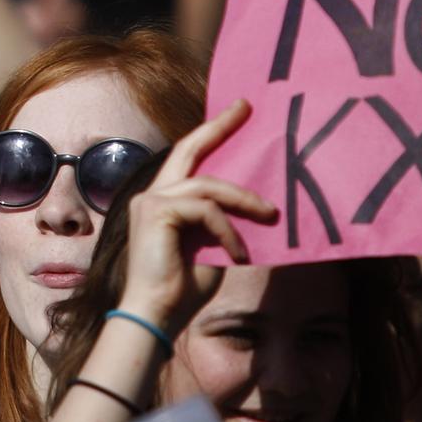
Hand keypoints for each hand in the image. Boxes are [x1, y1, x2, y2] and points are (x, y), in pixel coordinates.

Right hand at [116, 99, 276, 334]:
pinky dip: (227, 231)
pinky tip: (237, 253)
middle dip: (219, 126)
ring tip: (270, 214)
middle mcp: (153, 194)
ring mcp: (151, 200)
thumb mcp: (213, 247)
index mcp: (164, 201)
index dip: (211, 134)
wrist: (155, 315)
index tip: (236, 113)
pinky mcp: (156, 211)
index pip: (189, 160)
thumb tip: (257, 208)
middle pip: (189, 149)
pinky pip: (205, 210)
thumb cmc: (182, 289)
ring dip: (243, 199)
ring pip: (207, 184)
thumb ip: (223, 223)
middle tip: (246, 107)